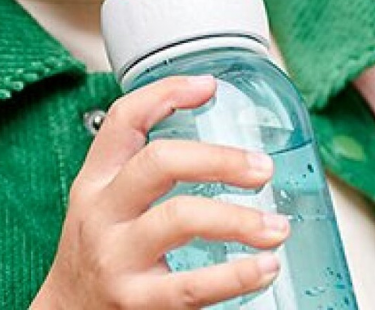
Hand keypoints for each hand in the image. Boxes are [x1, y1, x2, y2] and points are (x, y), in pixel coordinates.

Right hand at [32, 74, 286, 309]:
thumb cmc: (96, 256)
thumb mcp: (104, 203)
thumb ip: (143, 173)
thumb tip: (220, 145)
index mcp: (97, 180)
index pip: (125, 119)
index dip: (167, 93)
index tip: (210, 85)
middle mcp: (103, 212)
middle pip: (159, 162)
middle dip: (219, 159)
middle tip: (262, 169)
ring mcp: (117, 258)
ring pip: (181, 219)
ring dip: (239, 219)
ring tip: (277, 226)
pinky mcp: (136, 303)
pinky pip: (193, 285)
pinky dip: (237, 275)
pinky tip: (265, 267)